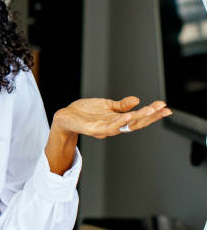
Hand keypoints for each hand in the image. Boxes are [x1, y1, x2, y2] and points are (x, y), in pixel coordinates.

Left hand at [53, 96, 172, 138]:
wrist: (65, 117)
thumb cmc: (84, 112)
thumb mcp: (105, 105)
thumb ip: (121, 105)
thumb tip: (137, 100)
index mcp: (117, 120)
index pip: (138, 118)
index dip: (152, 114)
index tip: (165, 107)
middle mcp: (113, 126)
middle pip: (136, 123)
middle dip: (150, 116)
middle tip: (163, 109)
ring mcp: (104, 129)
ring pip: (125, 126)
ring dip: (139, 118)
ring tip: (151, 110)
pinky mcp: (94, 129)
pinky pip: (109, 127)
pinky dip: (120, 122)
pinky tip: (129, 115)